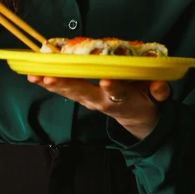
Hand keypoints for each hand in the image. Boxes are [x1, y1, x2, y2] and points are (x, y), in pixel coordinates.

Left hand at [26, 75, 170, 139]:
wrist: (136, 118)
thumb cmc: (145, 99)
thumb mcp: (157, 98)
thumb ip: (159, 92)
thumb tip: (159, 87)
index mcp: (122, 100)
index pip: (117, 93)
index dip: (113, 87)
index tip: (106, 80)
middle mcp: (101, 101)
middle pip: (83, 92)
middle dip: (66, 84)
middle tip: (49, 77)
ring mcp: (89, 99)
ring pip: (69, 91)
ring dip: (51, 83)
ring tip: (35, 76)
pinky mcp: (81, 97)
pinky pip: (64, 90)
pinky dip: (49, 83)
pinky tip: (34, 76)